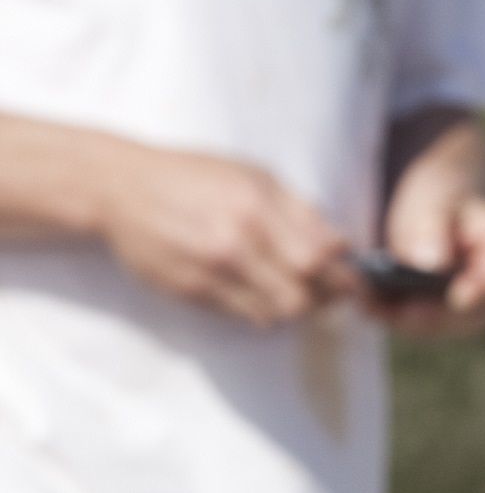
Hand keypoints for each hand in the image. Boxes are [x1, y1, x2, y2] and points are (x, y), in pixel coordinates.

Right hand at [96, 146, 357, 325]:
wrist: (123, 188)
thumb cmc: (194, 177)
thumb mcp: (251, 174)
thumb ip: (298, 210)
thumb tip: (341, 246)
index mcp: (256, 206)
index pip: (319, 259)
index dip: (344, 274)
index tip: (352, 277)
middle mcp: (236, 243)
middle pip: (304, 295)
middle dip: (326, 297)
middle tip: (330, 291)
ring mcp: (212, 272)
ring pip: (278, 313)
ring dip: (295, 308)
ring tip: (294, 290)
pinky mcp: (193, 293)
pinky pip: (247, 317)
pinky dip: (264, 310)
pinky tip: (261, 291)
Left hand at [375, 112, 484, 338]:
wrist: (431, 204)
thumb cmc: (440, 191)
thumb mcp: (435, 197)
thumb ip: (433, 225)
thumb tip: (432, 262)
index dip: (484, 291)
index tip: (457, 297)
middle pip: (470, 315)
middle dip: (427, 314)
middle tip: (387, 304)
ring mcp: (476, 311)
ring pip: (443, 327)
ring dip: (404, 320)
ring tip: (367, 302)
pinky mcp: (447, 320)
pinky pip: (422, 327)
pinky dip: (394, 317)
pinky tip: (367, 304)